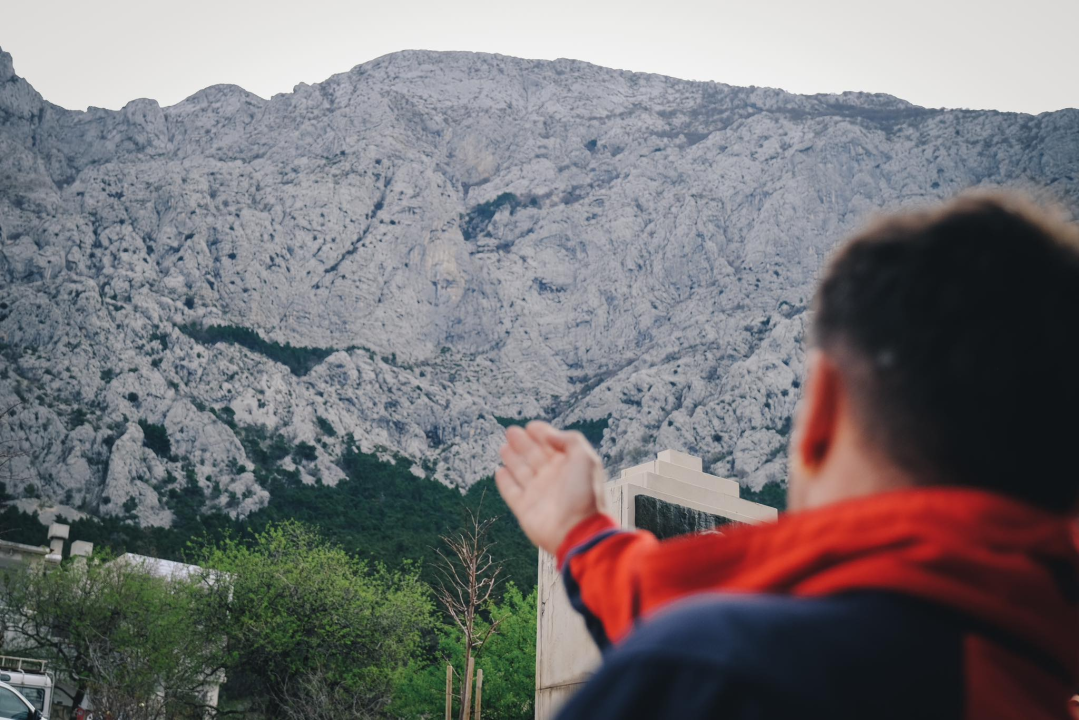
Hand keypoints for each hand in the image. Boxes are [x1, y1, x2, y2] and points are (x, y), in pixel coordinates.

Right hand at [495, 421, 608, 554]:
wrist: (577, 530)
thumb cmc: (584, 494)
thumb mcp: (585, 458)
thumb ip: (569, 440)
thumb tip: (549, 434)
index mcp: (569, 466)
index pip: (552, 445)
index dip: (542, 434)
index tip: (532, 426)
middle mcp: (553, 478)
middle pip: (534, 456)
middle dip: (523, 443)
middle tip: (511, 431)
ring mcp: (538, 493)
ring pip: (521, 471)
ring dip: (512, 458)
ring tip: (504, 446)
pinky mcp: (524, 509)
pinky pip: (511, 492)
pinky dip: (505, 482)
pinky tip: (500, 471)